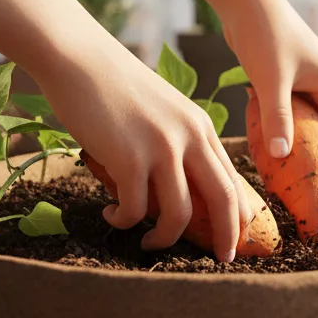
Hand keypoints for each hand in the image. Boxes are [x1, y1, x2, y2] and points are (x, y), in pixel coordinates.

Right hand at [38, 38, 250, 261]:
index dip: (239, 214)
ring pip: (179, 214)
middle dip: (227, 236)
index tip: (235, 238)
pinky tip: (110, 215)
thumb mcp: (163, 111)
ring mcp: (161, 147)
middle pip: (223, 200)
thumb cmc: (114, 87)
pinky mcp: (129, 158)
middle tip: (221, 260)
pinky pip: (135, 209)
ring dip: (164, 238)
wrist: (78, 58)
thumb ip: (178, 143)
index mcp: (201, 127)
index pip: (232, 179)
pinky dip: (123, 221)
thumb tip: (182, 189)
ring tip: (145, 243)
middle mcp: (190, 137)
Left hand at [223, 0, 317, 185]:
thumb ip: (278, 117)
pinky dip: (292, 131)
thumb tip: (281, 156)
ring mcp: (310, 80)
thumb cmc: (263, 34)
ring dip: (311, 147)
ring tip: (300, 176)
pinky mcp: (290, 77)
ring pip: (317, 122)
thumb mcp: (271, 79)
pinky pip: (297, 113)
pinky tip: (274, 148)